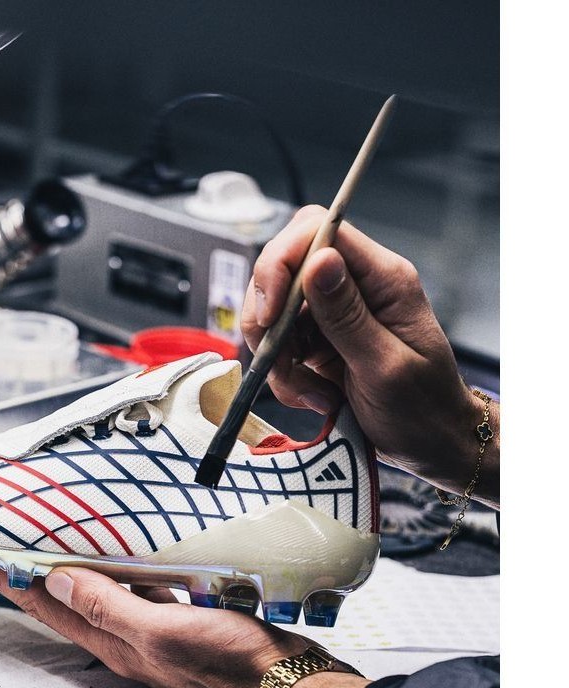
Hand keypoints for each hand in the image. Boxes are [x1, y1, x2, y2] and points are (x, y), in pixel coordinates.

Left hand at [0, 559, 369, 687]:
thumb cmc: (237, 667)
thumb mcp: (166, 635)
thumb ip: (111, 608)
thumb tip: (57, 578)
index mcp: (115, 643)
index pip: (44, 604)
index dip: (4, 578)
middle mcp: (126, 639)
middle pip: (60, 598)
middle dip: (23, 570)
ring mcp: (154, 631)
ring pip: (96, 591)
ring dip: (67, 565)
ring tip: (45, 537)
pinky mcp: (183, 620)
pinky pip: (136, 588)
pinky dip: (118, 568)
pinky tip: (124, 552)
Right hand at [242, 206, 498, 505]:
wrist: (432, 444)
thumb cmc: (424, 409)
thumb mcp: (386, 366)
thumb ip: (348, 316)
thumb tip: (319, 261)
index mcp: (383, 279)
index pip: (318, 232)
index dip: (281, 263)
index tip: (270, 314)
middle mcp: (356, 286)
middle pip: (284, 268)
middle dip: (268, 318)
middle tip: (278, 361)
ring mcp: (335, 312)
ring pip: (274, 311)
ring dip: (276, 356)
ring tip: (307, 392)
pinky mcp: (319, 339)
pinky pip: (280, 344)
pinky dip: (283, 374)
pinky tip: (313, 396)